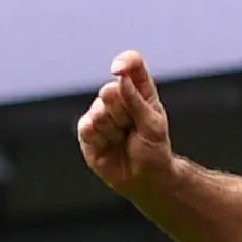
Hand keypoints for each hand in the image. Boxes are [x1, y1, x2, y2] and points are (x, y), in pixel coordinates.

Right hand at [77, 50, 175, 197]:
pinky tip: (109, 145)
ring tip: (123, 139)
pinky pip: (88, 127)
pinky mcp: (87, 130)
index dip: (124, 62)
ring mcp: (100, 113)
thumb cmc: (154, 151)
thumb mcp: (153, 125)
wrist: (145, 179)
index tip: (118, 69)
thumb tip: (120, 78)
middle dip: (124, 113)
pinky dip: (101, 138)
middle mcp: (117, 98)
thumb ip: (136, 101)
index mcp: (139, 91)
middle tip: (133, 128)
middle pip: (110, 91)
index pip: (131, 64)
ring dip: (114, 129)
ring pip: (99, 111)